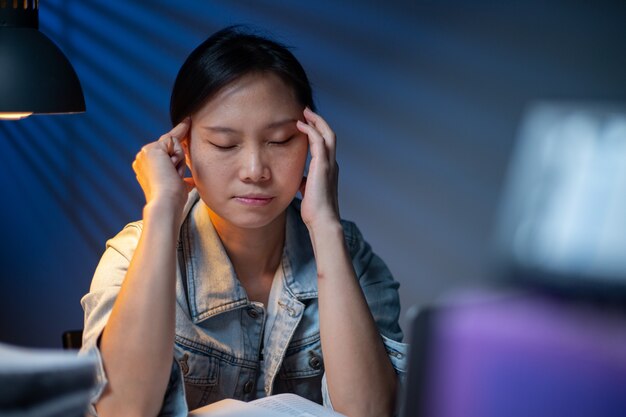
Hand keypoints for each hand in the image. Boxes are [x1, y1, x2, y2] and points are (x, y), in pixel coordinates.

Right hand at [132, 118, 194, 214]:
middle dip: (179, 158)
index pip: (165, 148)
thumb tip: (190, 181)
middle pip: (170, 144)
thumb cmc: (172, 199)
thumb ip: (179, 177)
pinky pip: (173, 142)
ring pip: (173, 143)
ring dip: (178, 159)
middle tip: (174, 176)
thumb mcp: (177, 184)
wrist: (166, 203)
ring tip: (172, 175)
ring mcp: (145, 152)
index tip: (187, 122)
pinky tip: (171, 167)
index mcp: (146, 166)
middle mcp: (142, 157)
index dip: (177, 135)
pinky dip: (177, 155)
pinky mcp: (153, 149)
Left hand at [296, 108, 339, 229]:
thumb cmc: (315, 211)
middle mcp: (332, 164)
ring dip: (316, 121)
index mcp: (329, 170)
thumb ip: (306, 182)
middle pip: (329, 135)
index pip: (326, 145)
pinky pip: (318, 141)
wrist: (322, 221)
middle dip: (319, 121)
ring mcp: (329, 164)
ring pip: (327, 134)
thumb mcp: (308, 192)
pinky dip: (310, 130)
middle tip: (307, 112)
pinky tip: (300, 125)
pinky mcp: (323, 165)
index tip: (306, 124)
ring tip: (305, 113)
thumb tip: (300, 180)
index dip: (318, 132)